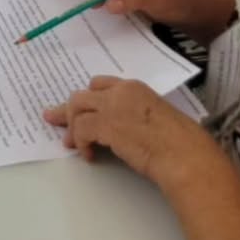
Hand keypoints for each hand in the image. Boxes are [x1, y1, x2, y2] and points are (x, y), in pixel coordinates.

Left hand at [44, 77, 211, 184]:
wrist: (184, 154)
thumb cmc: (182, 142)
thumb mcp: (158, 118)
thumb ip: (138, 115)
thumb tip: (129, 128)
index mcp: (135, 88)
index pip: (101, 84)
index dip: (89, 98)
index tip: (81, 108)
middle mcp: (120, 92)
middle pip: (83, 95)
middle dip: (68, 109)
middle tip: (56, 119)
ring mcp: (111, 107)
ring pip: (76, 108)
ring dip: (71, 126)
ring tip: (69, 143)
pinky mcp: (105, 125)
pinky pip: (81, 130)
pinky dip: (80, 143)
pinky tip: (88, 155)